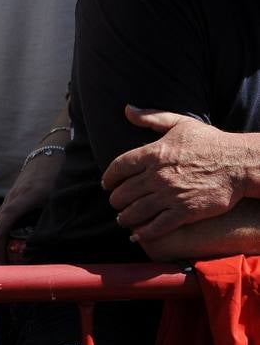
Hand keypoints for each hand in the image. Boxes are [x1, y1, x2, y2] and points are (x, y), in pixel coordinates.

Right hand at [0, 147, 62, 261]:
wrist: (49, 154)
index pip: (8, 215)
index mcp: (25, 197)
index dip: (1, 230)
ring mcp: (11, 196)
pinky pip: (0, 214)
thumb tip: (55, 237)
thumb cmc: (56, 175)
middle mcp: (13, 197)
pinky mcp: (12, 196)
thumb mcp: (59, 196)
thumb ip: (55, 214)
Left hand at [102, 106, 250, 241]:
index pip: (120, 167)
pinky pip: (158, 225)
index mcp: (153, 153)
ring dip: (126, 217)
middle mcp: (157, 175)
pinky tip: (137, 235)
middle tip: (114, 203)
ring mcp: (170, 194)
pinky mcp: (185, 211)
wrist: (238, 163)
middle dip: (116, 200)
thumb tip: (127, 109)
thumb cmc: (209, 142)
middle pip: (125, 191)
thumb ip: (151, 117)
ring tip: (122, 219)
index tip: (106, 184)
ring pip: (137, 210)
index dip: (110, 177)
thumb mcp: (179, 123)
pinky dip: (145, 232)